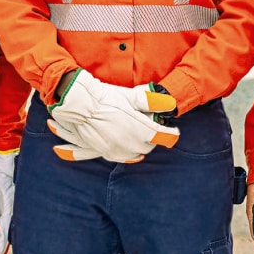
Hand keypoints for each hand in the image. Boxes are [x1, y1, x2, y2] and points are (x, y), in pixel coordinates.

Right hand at [48, 70, 178, 162]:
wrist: (81, 105)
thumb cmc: (107, 98)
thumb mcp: (131, 97)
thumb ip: (152, 102)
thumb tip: (170, 104)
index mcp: (142, 131)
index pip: (165, 137)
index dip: (170, 133)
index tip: (172, 130)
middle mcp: (132, 144)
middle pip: (150, 145)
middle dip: (153, 137)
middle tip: (150, 126)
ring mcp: (119, 151)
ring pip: (138, 152)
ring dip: (140, 144)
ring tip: (137, 133)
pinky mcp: (107, 153)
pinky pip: (124, 157)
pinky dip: (129, 152)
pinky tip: (128, 145)